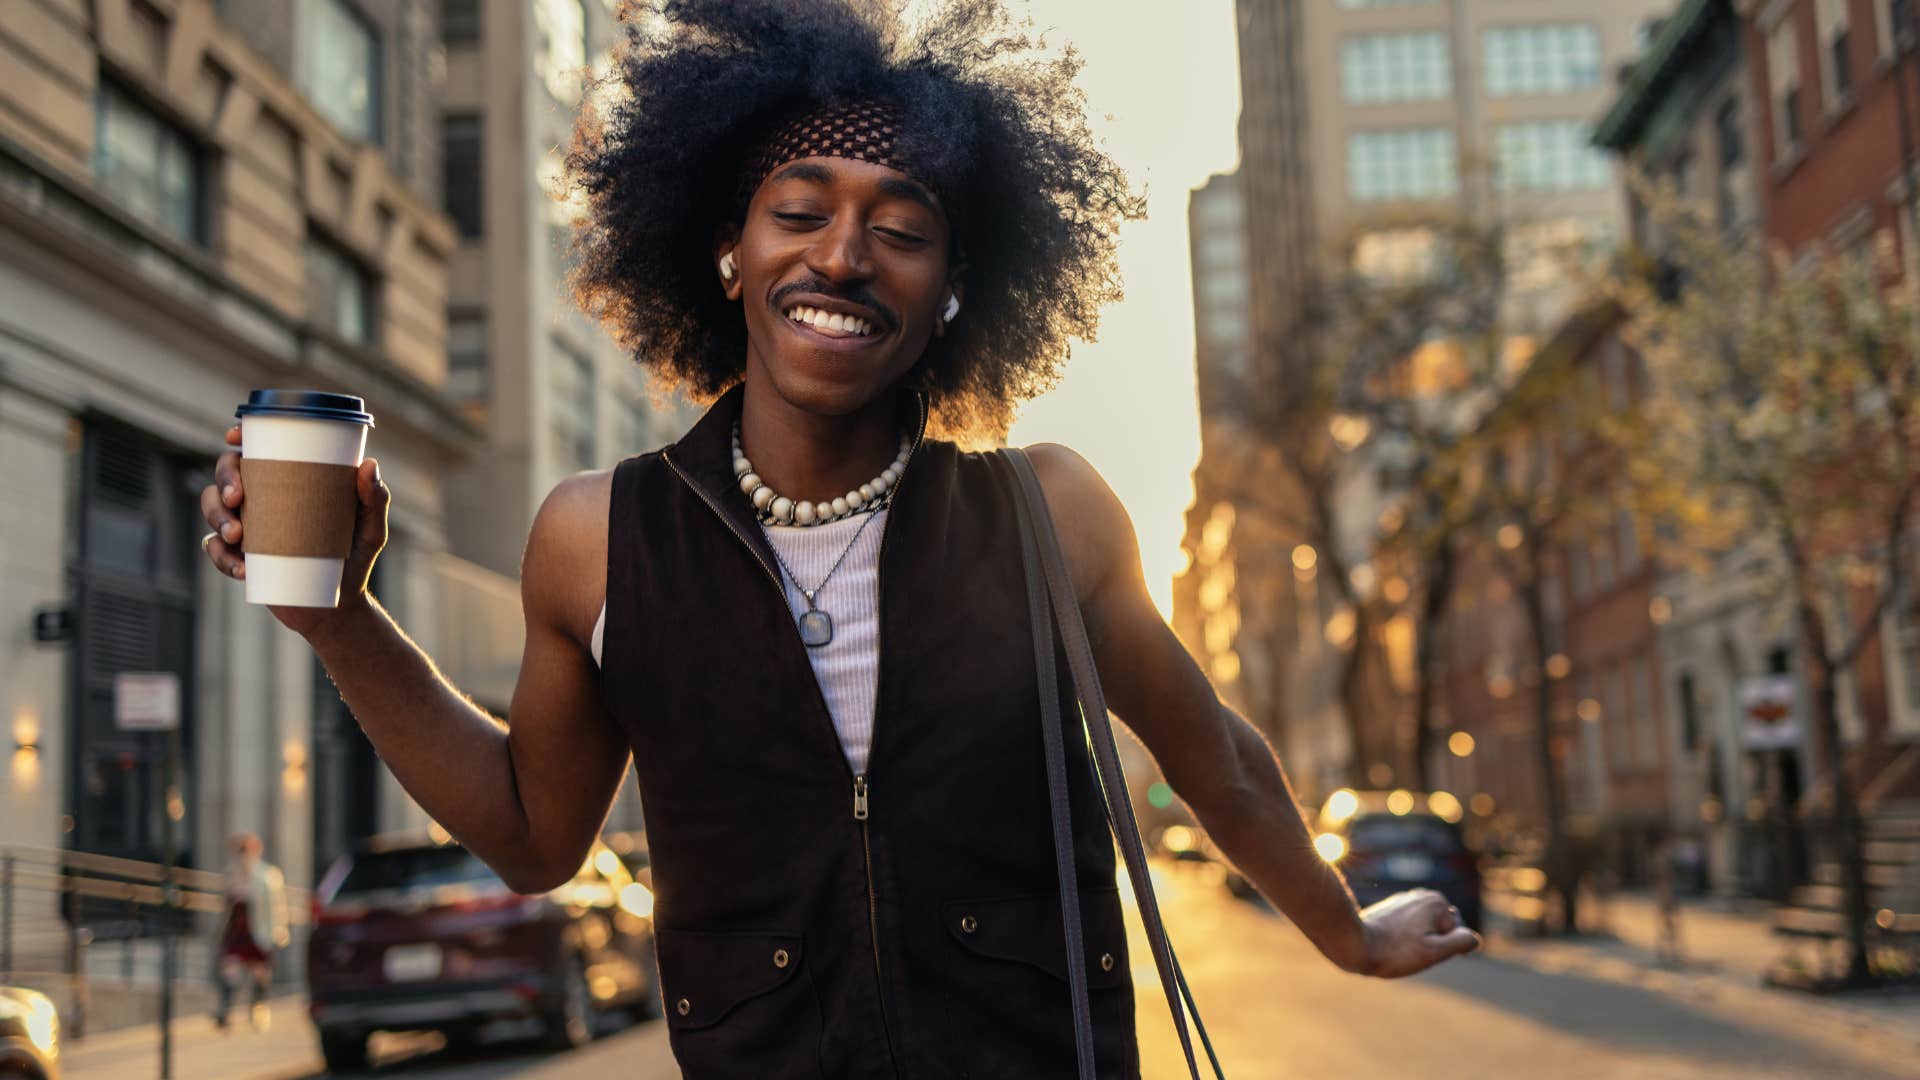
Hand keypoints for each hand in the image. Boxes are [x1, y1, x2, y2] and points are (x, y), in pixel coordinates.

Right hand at [199, 424, 391, 638]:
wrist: (337, 606)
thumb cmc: (355, 558)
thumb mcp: (370, 529)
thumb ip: (375, 499)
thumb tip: (369, 464)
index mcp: (289, 479)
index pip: (258, 449)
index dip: (239, 438)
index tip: (235, 438)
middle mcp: (263, 496)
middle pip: (226, 471)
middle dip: (224, 479)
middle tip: (237, 498)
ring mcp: (246, 525)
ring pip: (211, 506)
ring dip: (216, 517)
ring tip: (237, 536)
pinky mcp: (237, 555)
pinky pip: (213, 548)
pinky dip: (220, 556)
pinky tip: (242, 569)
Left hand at [1357, 888, 1480, 977]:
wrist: (1353, 944)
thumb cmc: (1395, 951)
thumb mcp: (1433, 952)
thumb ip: (1459, 943)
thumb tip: (1475, 939)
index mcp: (1436, 902)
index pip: (1456, 933)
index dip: (1443, 950)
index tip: (1421, 954)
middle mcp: (1421, 895)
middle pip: (1442, 929)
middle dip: (1432, 944)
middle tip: (1410, 953)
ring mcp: (1405, 901)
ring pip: (1426, 929)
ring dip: (1418, 943)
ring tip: (1399, 949)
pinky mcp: (1391, 909)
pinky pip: (1410, 928)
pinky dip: (1406, 939)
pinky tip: (1391, 945)